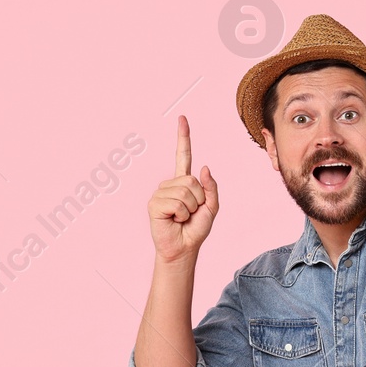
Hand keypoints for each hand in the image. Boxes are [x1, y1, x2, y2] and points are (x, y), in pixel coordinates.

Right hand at [147, 114, 218, 262]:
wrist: (184, 247)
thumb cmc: (196, 228)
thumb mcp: (212, 207)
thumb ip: (211, 187)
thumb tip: (203, 167)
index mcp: (184, 182)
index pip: (183, 155)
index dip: (183, 138)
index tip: (182, 119)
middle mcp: (170, 184)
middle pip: (191, 180)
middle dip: (198, 199)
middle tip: (191, 213)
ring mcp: (160, 192)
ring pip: (185, 192)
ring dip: (189, 208)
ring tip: (182, 217)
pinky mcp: (154, 203)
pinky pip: (176, 203)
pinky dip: (180, 214)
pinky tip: (174, 220)